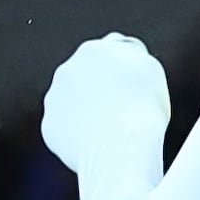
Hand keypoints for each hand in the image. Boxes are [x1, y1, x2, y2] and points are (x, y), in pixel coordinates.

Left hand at [39, 33, 173, 177]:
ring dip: (86, 111)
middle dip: (99, 90)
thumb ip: (131, 56)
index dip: (122, 72)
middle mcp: (66, 71)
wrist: (120, 148)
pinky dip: (77, 134)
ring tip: (109, 128)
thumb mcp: (150, 69)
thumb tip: (124, 58)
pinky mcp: (49, 127)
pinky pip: (65, 129)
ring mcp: (54, 99)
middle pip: (86, 78)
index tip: (132, 88)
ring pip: (72, 103)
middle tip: (121, 109)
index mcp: (92, 50)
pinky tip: (96, 141)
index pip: (108, 55)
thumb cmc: (142, 110)